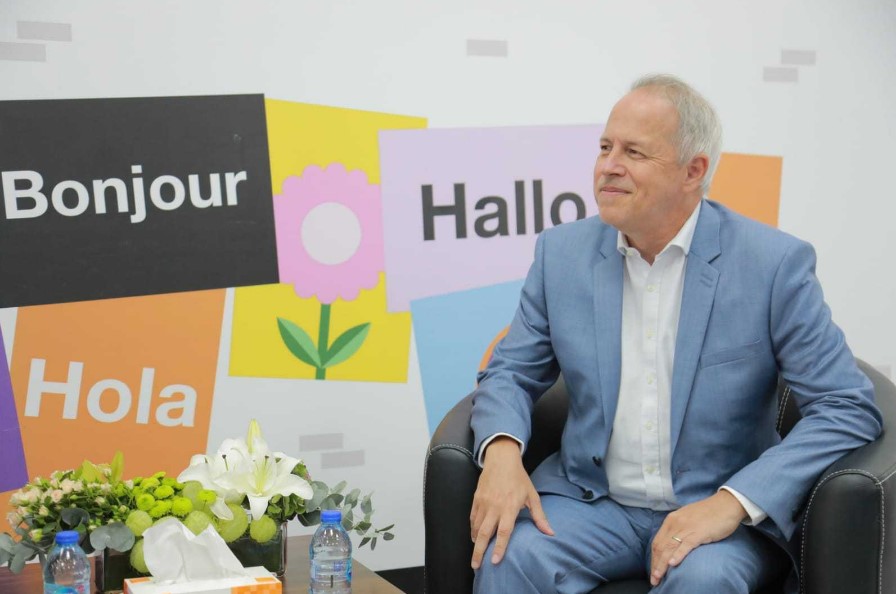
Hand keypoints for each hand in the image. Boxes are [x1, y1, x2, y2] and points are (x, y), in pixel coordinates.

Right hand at [469, 437, 553, 568]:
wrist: (501, 459)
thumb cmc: (519, 478)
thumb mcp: (532, 495)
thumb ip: (539, 516)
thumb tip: (550, 533)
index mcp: (510, 507)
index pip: (504, 531)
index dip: (500, 547)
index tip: (495, 561)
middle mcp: (495, 506)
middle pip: (485, 533)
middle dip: (479, 551)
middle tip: (476, 566)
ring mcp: (484, 502)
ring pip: (476, 527)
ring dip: (476, 542)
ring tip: (476, 554)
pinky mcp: (476, 498)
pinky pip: (472, 517)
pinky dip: (472, 529)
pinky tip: (475, 536)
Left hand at [649, 490, 746, 585]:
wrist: (726, 504)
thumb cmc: (708, 514)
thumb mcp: (687, 519)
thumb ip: (678, 530)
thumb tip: (671, 545)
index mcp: (671, 520)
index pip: (657, 542)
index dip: (653, 558)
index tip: (653, 570)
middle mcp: (676, 523)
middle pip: (661, 547)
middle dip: (656, 565)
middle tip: (654, 580)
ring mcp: (687, 527)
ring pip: (670, 548)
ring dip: (663, 564)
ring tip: (659, 577)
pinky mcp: (699, 532)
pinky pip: (685, 545)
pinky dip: (678, 555)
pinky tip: (672, 564)